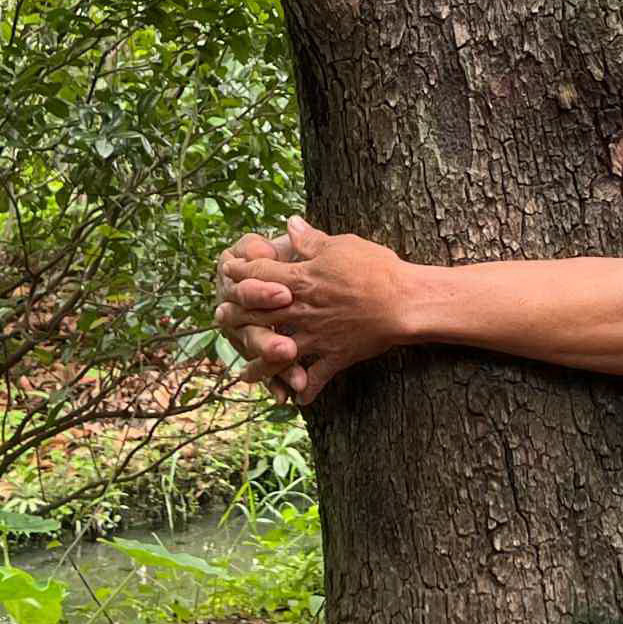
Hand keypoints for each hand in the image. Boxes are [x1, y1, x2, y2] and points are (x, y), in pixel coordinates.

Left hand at [216, 216, 410, 406]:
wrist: (404, 302)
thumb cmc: (375, 268)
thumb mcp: (341, 245)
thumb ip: (310, 240)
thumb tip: (290, 224)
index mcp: (300, 279)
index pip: (259, 273)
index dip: (240, 271)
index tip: (227, 271)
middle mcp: (300, 310)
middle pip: (257, 314)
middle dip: (236, 317)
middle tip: (219, 319)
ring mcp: (315, 337)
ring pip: (278, 354)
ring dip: (259, 365)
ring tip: (244, 375)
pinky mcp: (334, 356)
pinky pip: (316, 378)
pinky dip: (306, 390)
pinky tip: (297, 400)